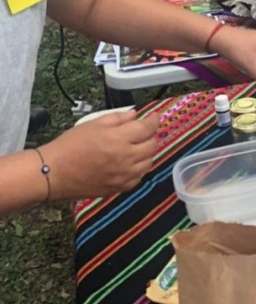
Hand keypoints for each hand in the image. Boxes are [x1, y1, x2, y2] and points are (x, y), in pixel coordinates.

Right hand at [40, 109, 158, 199]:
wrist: (53, 172)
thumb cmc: (71, 145)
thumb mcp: (94, 124)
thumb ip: (118, 118)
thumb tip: (135, 114)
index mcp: (120, 139)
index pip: (148, 128)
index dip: (154, 120)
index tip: (154, 117)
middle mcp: (126, 158)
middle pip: (152, 145)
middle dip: (151, 136)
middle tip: (144, 132)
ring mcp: (124, 176)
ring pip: (149, 162)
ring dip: (147, 153)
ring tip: (138, 147)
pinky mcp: (118, 189)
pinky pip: (138, 178)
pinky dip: (139, 169)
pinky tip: (130, 164)